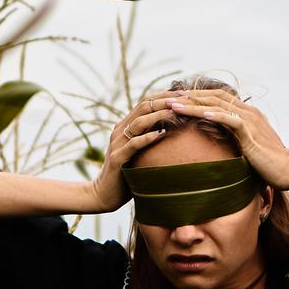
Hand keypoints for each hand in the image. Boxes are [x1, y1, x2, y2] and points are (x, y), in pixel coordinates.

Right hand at [88, 92, 182, 211]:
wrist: (104, 194)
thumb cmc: (126, 174)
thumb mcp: (139, 153)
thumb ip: (150, 139)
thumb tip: (175, 131)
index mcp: (125, 126)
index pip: (145, 103)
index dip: (164, 96)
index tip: (184, 93)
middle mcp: (120, 131)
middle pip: (143, 107)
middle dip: (164, 100)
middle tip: (184, 97)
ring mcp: (117, 144)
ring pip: (138, 122)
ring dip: (158, 115)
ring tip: (176, 111)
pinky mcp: (117, 158)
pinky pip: (133, 144)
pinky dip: (147, 137)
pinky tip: (161, 134)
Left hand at [164, 87, 288, 187]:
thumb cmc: (270, 163)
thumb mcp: (250, 147)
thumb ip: (237, 140)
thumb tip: (221, 143)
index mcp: (247, 114)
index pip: (218, 98)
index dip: (197, 97)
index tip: (178, 99)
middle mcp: (248, 112)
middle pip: (214, 98)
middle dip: (190, 97)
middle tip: (168, 97)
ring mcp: (250, 121)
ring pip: (218, 106)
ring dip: (194, 104)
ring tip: (174, 104)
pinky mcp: (251, 133)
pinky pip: (230, 119)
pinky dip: (214, 115)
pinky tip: (200, 113)